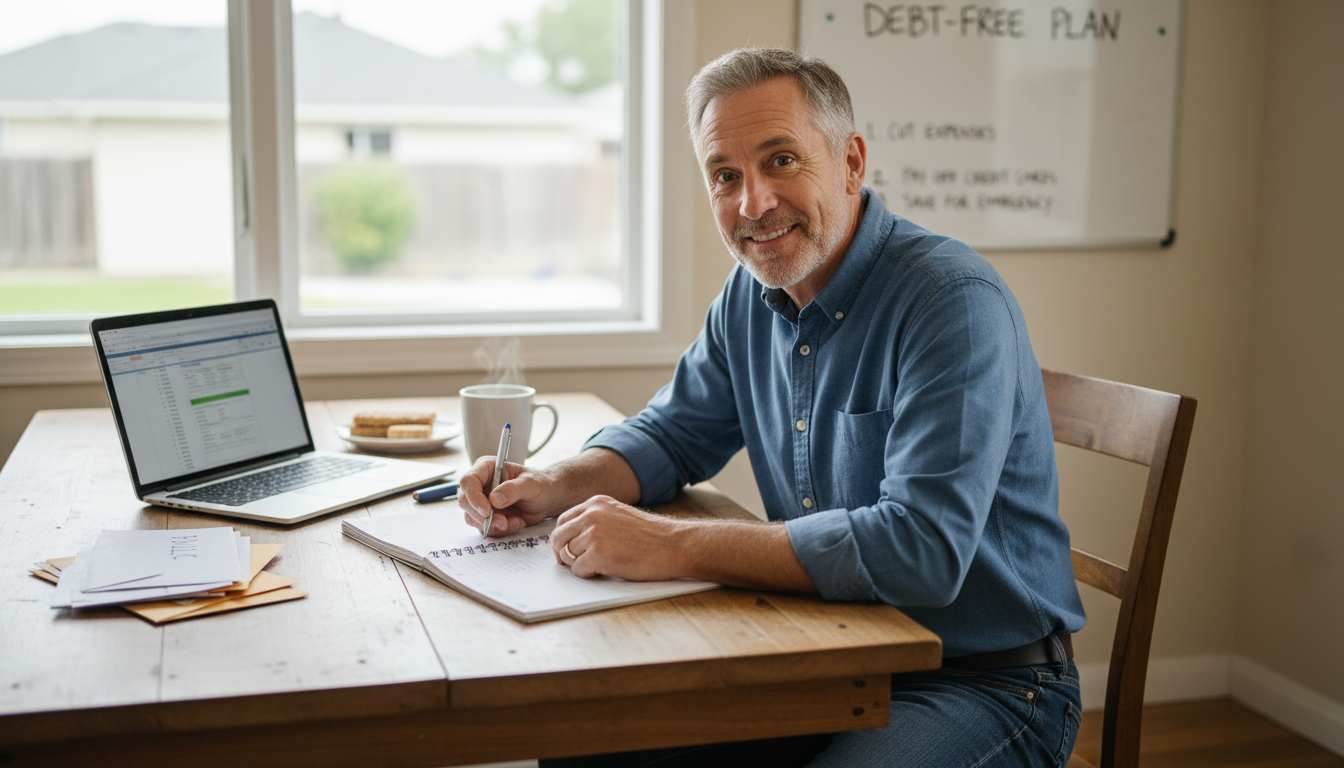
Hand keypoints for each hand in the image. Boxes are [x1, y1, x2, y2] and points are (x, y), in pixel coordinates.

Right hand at [457, 456, 561, 535]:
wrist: (547, 499)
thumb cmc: (540, 485)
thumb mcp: (531, 484)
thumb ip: (513, 489)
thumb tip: (494, 499)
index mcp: (486, 468)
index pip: (468, 482)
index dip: (474, 498)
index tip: (488, 511)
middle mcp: (480, 485)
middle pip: (465, 502)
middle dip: (484, 516)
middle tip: (504, 522)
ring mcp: (481, 502)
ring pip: (473, 518)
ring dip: (494, 525)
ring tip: (516, 521)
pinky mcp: (486, 517)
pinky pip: (484, 528)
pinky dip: (500, 530)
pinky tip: (516, 523)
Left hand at [550, 495, 686, 579]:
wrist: (674, 545)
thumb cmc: (652, 536)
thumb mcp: (620, 516)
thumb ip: (597, 521)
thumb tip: (573, 539)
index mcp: (596, 503)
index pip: (563, 520)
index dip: (563, 538)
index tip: (567, 548)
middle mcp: (591, 515)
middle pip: (558, 538)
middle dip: (562, 553)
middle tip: (570, 563)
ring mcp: (593, 534)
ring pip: (567, 555)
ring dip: (579, 564)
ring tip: (600, 565)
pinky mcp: (597, 554)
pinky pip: (578, 570)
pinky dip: (588, 574)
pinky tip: (605, 570)